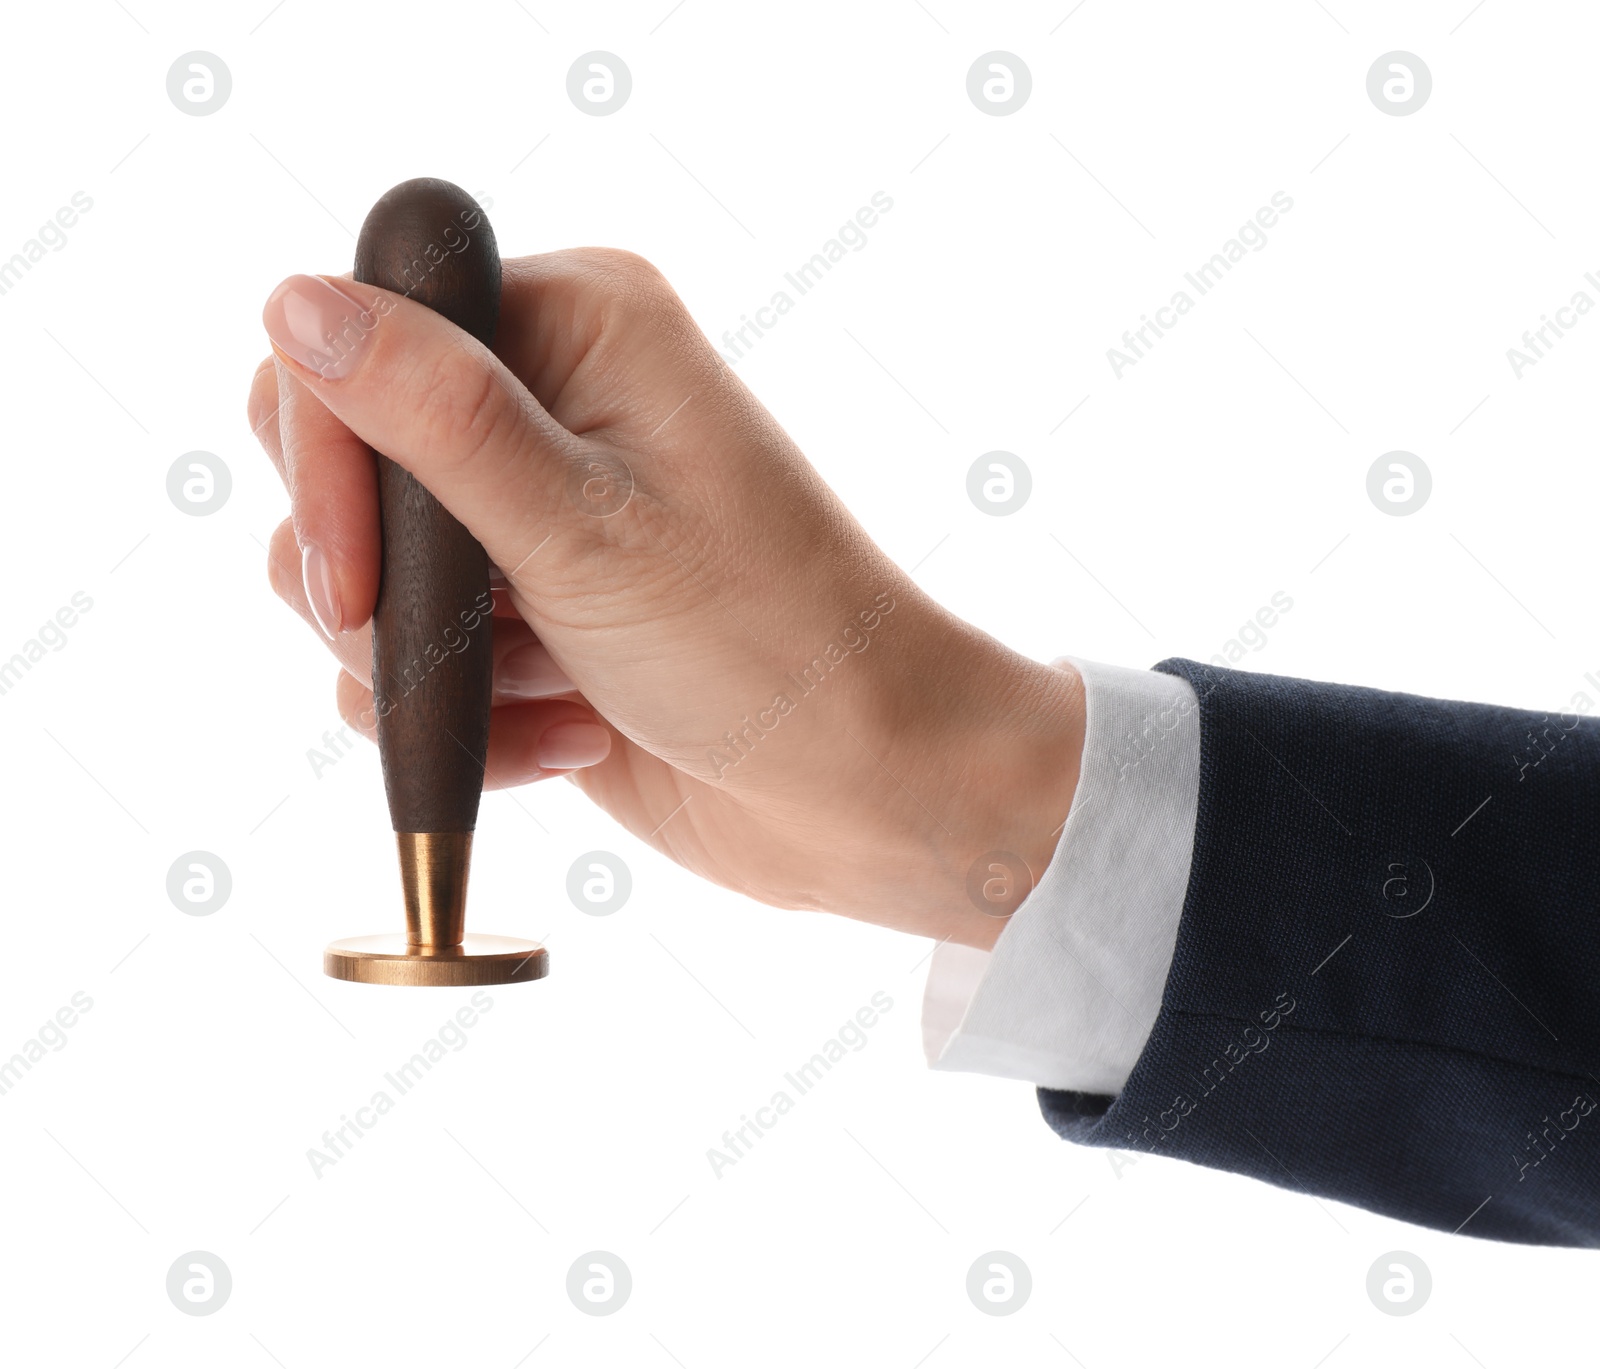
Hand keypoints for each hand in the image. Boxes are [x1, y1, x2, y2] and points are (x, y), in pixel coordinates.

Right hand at [250, 250, 1082, 947]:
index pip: (363, 337)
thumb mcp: (587, 529)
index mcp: (581, 325)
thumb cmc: (768, 645)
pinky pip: (416, 662)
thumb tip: (296, 300)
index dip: (329, 457)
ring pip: (367, 574)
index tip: (352, 578)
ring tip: (556, 688)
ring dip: (438, 665)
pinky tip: (572, 736)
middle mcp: (550, 402)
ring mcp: (534, 517)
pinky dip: (474, 720)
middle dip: (376, 579)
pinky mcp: (529, 618)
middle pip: (346, 457)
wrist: (862, 788)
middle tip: (456, 648)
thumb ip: (435, 417)